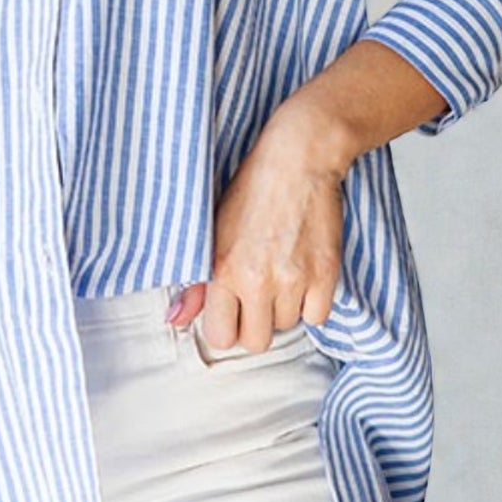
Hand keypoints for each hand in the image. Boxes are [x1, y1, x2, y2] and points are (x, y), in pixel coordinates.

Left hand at [168, 114, 345, 349]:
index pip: (221, 337)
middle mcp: (258, 280)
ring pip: (288, 325)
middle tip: (256, 296)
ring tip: (280, 272)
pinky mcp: (326, 274)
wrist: (297, 161)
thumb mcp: (213, 232)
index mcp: (224, 270)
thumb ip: (196, 283)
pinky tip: (302, 276)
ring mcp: (294, 279)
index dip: (226, 326)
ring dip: (283, 307)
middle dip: (254, 323)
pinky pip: (317, 316)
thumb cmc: (251, 191)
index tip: (231, 310)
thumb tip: (175, 319)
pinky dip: (311, 302)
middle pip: (256, 341)